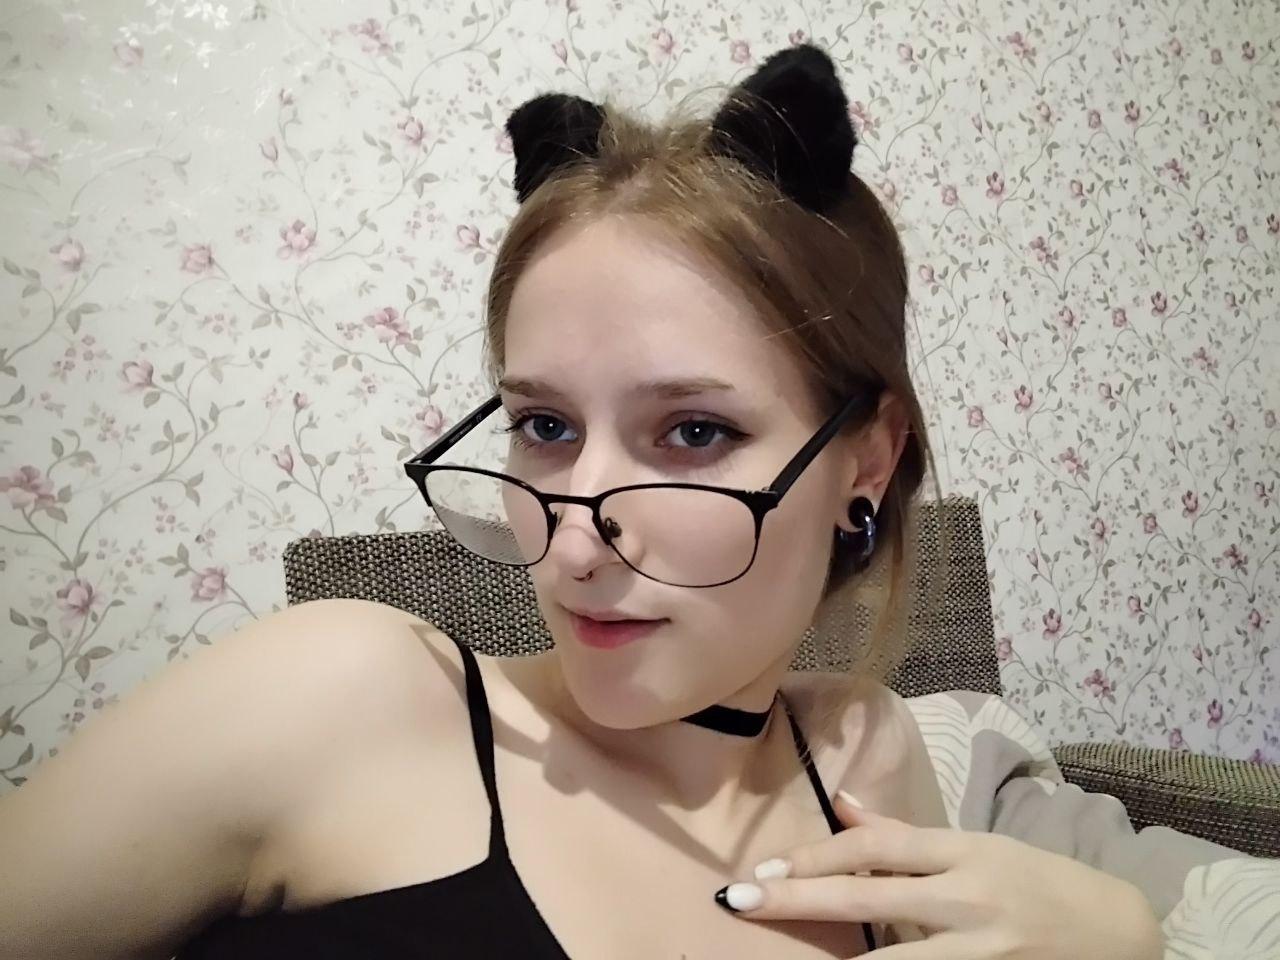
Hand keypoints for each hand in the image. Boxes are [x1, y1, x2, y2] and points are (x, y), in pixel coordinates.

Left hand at [714, 792, 1163, 958]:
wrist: (1124, 936)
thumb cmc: (1042, 883)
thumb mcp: (979, 846)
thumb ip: (908, 836)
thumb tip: (842, 807)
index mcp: (965, 852)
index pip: (876, 847)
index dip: (815, 857)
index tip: (764, 870)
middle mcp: (971, 898)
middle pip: (870, 896)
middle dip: (799, 899)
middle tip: (741, 900)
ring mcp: (984, 951)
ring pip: (897, 959)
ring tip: (782, 957)